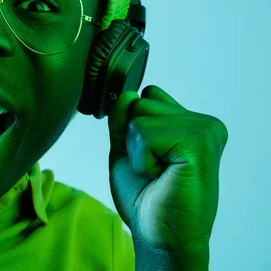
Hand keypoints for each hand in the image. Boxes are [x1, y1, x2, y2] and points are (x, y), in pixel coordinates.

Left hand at [107, 85, 227, 257]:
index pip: (144, 95)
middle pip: (140, 101)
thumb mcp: (126, 148)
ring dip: (137, 151)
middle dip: (133, 139)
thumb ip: (124, 118)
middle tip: (153, 169)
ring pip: (139, 116)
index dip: (132, 127)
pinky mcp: (198, 143)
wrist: (160, 234)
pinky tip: (161, 176)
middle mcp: (204, 122)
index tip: (149, 158)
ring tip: (158, 173)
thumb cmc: (146, 196)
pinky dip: (141, 159)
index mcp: (191, 122)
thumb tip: (127, 95)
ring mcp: (205, 131)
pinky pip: (143, 133)